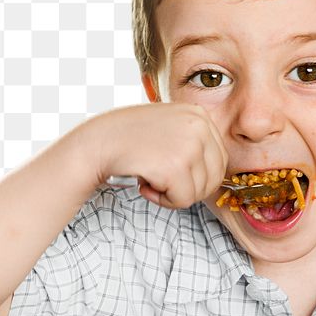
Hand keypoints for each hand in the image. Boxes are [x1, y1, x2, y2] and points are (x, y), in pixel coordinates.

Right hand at [88, 103, 227, 208]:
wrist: (96, 144)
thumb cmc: (128, 140)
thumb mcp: (169, 127)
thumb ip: (193, 140)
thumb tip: (217, 173)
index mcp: (200, 114)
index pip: (219, 159)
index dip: (197, 175)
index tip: (171, 171)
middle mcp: (199, 125)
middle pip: (214, 177)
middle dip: (189, 187)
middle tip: (162, 179)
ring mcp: (190, 145)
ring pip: (199, 192)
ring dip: (174, 193)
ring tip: (150, 177)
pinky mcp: (176, 167)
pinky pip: (183, 200)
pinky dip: (164, 201)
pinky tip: (145, 185)